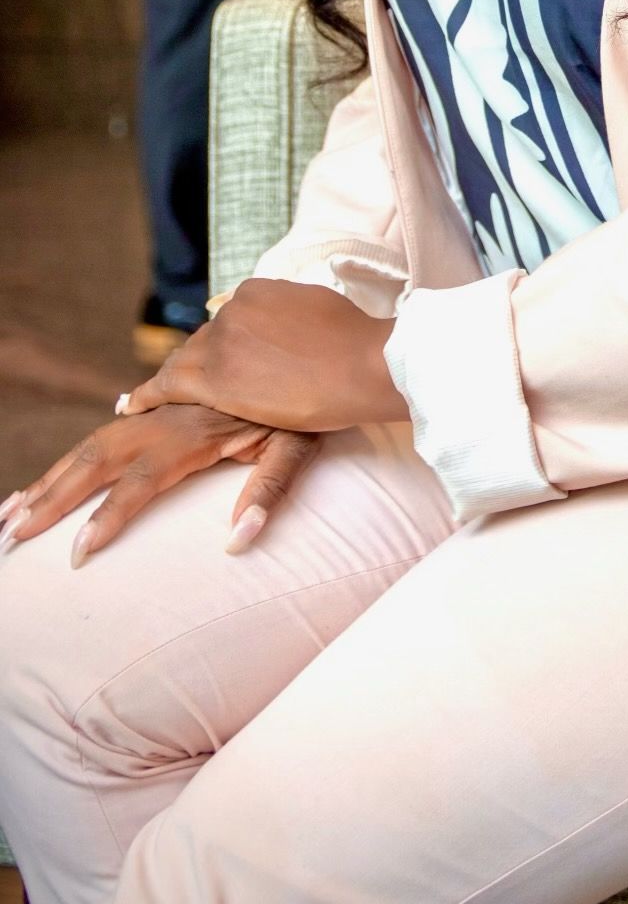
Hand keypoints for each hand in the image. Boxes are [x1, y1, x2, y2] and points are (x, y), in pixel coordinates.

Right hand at [0, 405, 318, 567]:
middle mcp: (168, 417)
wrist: (320, 348)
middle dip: (52, 498)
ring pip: (93, 443)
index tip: (77, 555)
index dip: (108, 518)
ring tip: (8, 515)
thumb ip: (270, 489)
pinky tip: (47, 481)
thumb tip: (238, 540)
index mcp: (195, 432)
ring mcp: (162, 409)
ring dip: (50, 479)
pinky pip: (110, 429)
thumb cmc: (311, 406)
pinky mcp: (163, 403)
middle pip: (97, 458)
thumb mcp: (302, 446)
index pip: (140, 481)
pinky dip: (74, 458)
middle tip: (11, 537)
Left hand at [120, 278, 405, 432]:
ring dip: (169, 380)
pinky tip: (132, 406)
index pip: (228, 321)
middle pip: (204, 342)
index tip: (215, 358)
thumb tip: (290, 323)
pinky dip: (147, 396)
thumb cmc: (357, 344)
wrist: (365, 363)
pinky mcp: (216, 379)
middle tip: (177, 385)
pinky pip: (169, 386)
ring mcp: (222, 342)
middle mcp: (233, 310)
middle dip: (194, 363)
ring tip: (149, 396)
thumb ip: (293, 315)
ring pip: (185, 363)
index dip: (221, 344)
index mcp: (258, 290)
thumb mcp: (321, 309)